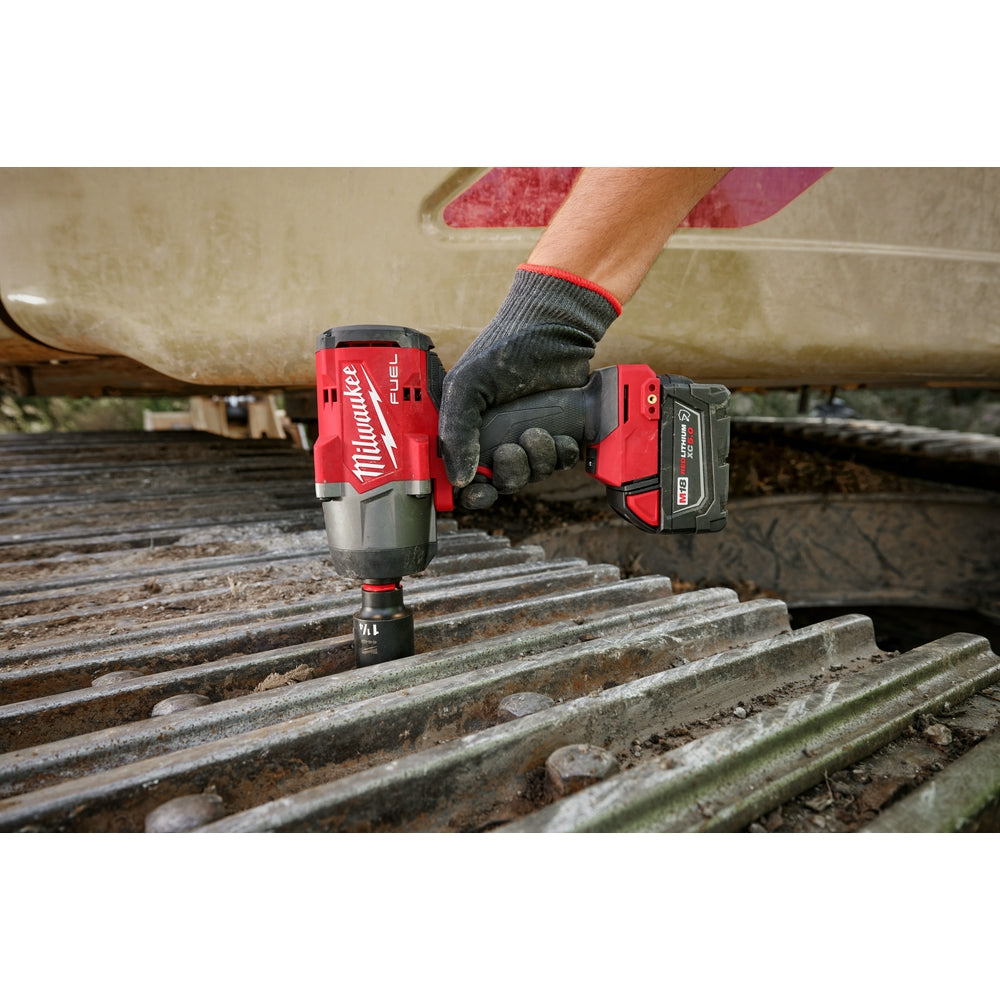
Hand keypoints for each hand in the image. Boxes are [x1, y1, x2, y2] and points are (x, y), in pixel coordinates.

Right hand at [438, 265, 619, 507]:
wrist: (555, 326)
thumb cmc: (505, 349)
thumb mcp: (466, 386)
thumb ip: (456, 432)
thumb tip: (459, 477)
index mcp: (468, 430)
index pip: (464, 479)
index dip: (472, 493)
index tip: (481, 491)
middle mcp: (498, 438)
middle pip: (503, 484)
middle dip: (510, 474)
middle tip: (512, 449)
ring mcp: (528, 437)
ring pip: (534, 474)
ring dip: (538, 460)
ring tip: (538, 432)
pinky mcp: (559, 433)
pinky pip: (561, 461)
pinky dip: (562, 454)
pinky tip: (560, 435)